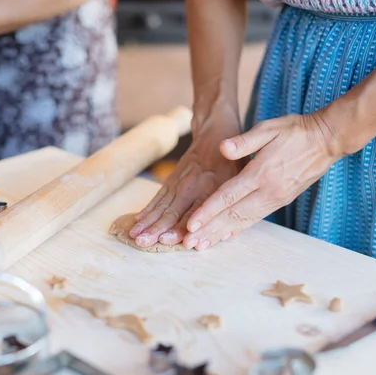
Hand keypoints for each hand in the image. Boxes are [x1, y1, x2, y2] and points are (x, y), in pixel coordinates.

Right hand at [129, 103, 246, 246]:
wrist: (215, 133)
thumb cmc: (233, 163)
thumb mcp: (240, 180)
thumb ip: (233, 206)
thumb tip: (226, 234)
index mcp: (211, 188)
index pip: (195, 212)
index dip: (181, 227)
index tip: (168, 240)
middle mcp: (192, 185)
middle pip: (172, 211)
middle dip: (156, 228)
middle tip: (142, 242)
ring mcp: (179, 182)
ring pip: (161, 205)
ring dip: (147, 221)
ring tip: (135, 235)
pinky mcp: (172, 179)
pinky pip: (157, 197)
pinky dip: (147, 209)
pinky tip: (138, 220)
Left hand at [183, 111, 343, 249]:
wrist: (326, 141)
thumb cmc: (294, 131)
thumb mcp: (269, 128)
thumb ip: (245, 141)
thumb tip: (223, 148)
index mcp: (261, 173)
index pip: (228, 196)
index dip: (207, 211)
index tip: (190, 224)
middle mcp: (267, 191)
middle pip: (232, 215)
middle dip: (208, 230)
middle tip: (188, 243)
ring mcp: (275, 199)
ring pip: (242, 221)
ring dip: (220, 234)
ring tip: (201, 245)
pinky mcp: (279, 202)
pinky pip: (254, 219)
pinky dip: (237, 229)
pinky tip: (224, 237)